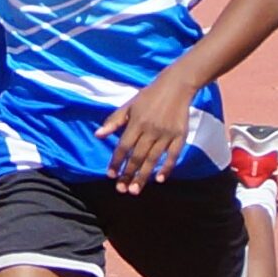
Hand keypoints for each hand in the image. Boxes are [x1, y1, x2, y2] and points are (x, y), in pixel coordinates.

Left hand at [96, 71, 200, 192]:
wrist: (176, 86)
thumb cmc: (149, 96)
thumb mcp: (129, 105)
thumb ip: (114, 121)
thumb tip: (97, 135)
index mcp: (136, 122)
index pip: (123, 146)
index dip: (116, 161)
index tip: (110, 175)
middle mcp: (151, 130)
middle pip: (137, 156)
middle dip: (128, 174)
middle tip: (121, 189)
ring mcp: (166, 134)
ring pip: (153, 159)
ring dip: (143, 176)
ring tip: (135, 190)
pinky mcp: (180, 136)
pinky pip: (173, 155)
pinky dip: (167, 168)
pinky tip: (160, 180)